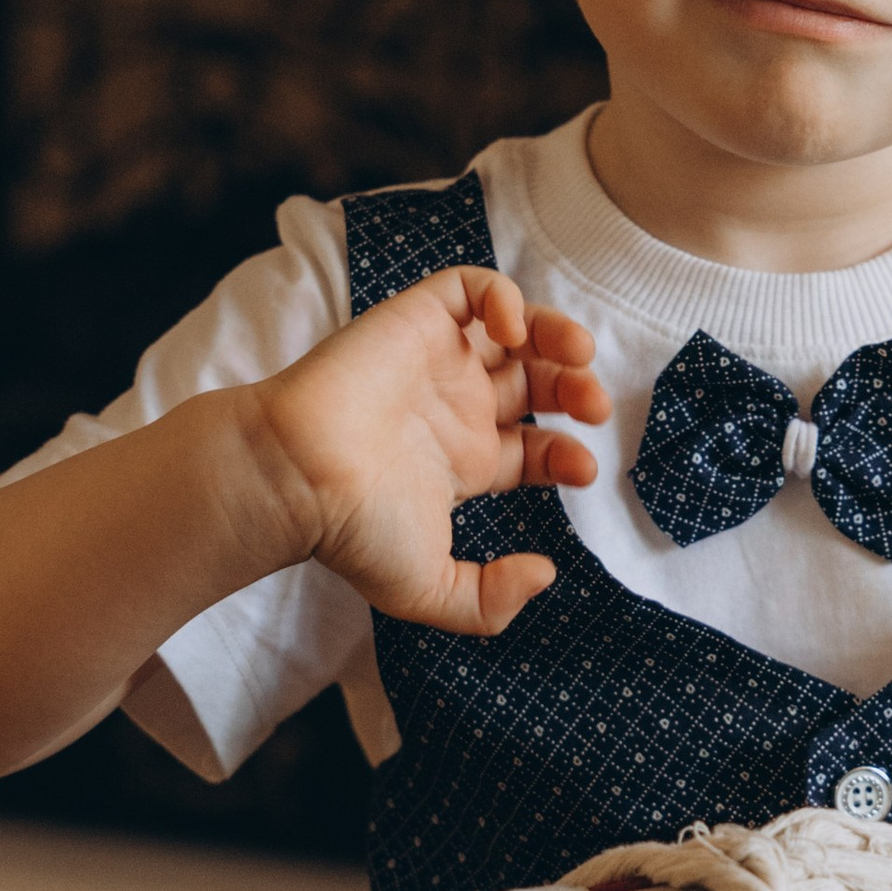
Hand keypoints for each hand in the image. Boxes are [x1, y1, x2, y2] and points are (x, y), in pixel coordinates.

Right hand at [248, 266, 611, 638]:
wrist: (297, 478)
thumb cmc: (351, 531)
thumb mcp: (429, 590)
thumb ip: (490, 601)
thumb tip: (545, 574)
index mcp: (461, 464)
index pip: (535, 448)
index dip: (569, 454)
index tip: (583, 470)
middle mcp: (454, 410)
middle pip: (536, 384)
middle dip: (576, 389)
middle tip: (594, 407)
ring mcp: (436, 363)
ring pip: (515, 329)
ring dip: (558, 334)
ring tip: (579, 355)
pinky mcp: (416, 321)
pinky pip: (469, 288)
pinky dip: (504, 297)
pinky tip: (513, 330)